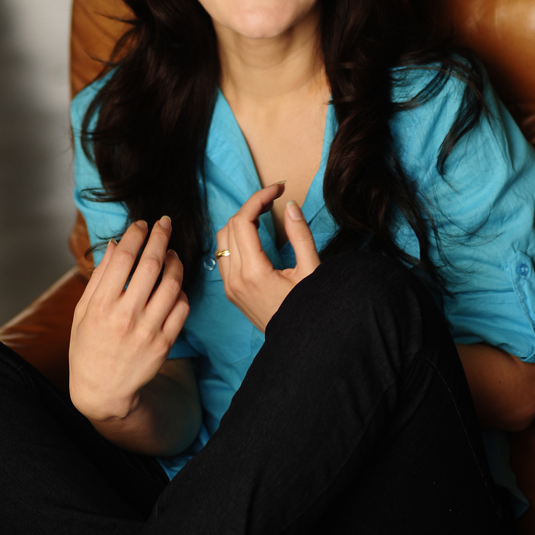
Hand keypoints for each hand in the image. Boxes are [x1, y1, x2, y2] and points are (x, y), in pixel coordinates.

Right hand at [69, 216, 189, 422]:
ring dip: (175, 261)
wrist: (102, 390)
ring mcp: (148, 330)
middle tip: (165, 223)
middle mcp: (125, 315)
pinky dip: (181, 291)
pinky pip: (182, 307)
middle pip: (151, 263)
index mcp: (101, 304)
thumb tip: (116, 244)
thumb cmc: (88, 346)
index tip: (142, 224)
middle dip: (160, 237)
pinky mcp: (165, 343)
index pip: (124, 257)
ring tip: (172, 254)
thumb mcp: (83, 310)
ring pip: (172, 283)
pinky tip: (174, 285)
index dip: (136, 234)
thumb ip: (100, 276)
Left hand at [216, 183, 320, 331]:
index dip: (258, 198)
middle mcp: (235, 280)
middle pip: (230, 226)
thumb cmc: (311, 310)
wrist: (301, 345)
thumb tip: (289, 206)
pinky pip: (224, 255)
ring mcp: (230, 287)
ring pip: (222, 239)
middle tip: (274, 199)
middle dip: (250, 206)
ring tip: (265, 215)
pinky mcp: (231, 291)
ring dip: (240, 221)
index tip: (278, 189)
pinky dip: (235, 238)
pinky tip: (255, 234)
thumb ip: (300, 236)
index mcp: (254, 273)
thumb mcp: (312, 271)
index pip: (243, 221)